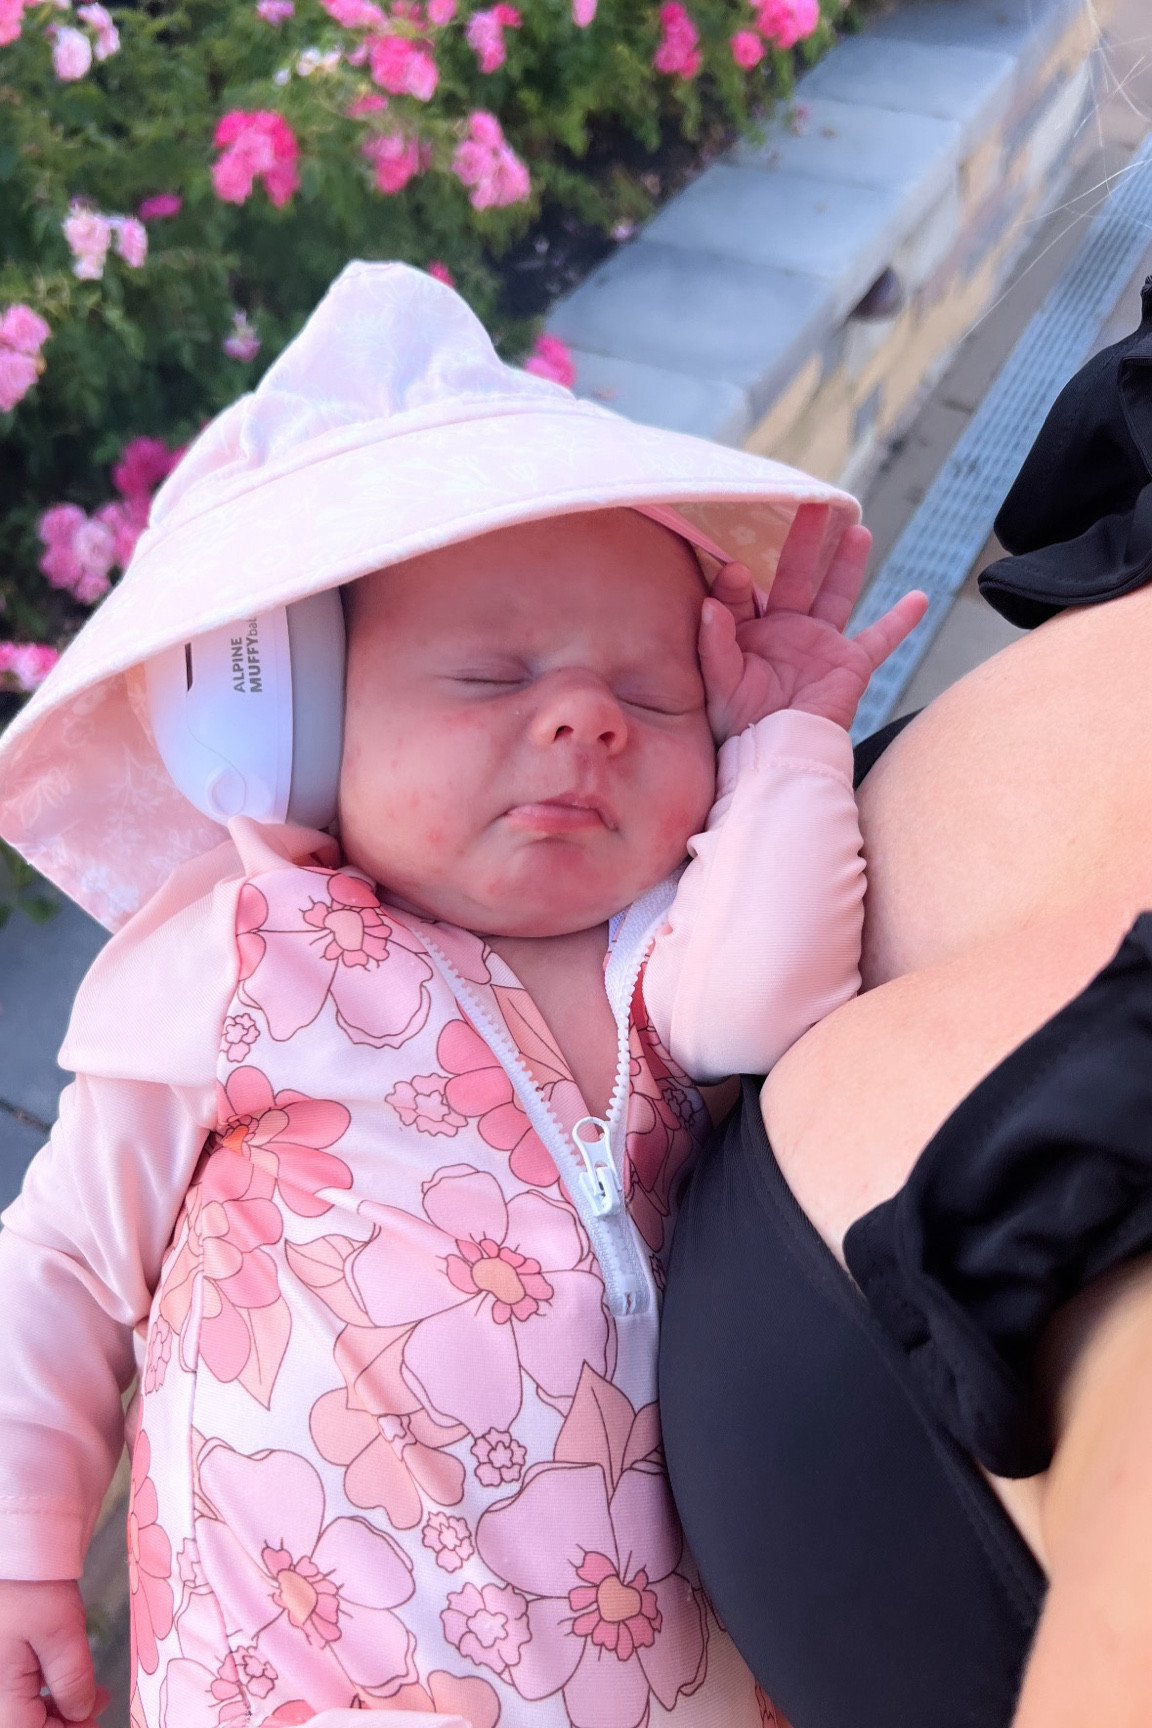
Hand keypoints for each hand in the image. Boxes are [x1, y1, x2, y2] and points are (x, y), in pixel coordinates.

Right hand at [0, 1580, 107, 1727]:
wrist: (15, 1550)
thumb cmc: (32, 1586)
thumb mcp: (61, 1633)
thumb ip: (71, 1680)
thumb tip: (81, 1712)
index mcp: (1, 1693)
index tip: (93, 1724)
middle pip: (25, 1724)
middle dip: (62, 1722)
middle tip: (98, 1707)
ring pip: (23, 1710)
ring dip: (56, 1709)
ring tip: (94, 1695)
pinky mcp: (1, 1661)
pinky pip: (18, 1691)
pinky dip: (45, 1692)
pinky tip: (68, 1680)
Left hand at [698, 502, 928, 738]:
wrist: (776, 757)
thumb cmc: (739, 725)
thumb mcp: (718, 682)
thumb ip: (714, 642)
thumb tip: (710, 603)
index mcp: (749, 630)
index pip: (744, 592)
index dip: (737, 581)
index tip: (734, 571)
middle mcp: (785, 630)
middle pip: (797, 576)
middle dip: (804, 542)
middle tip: (812, 505)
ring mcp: (820, 644)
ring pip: (838, 593)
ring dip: (847, 563)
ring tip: (856, 528)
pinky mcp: (850, 664)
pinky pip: (881, 640)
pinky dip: (901, 621)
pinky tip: (919, 597)